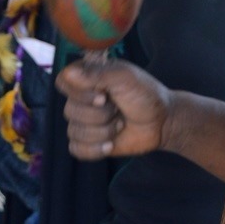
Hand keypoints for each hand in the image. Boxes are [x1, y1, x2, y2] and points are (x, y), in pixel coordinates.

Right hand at [56, 59, 171, 159]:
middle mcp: (81, 98)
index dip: (79, 93)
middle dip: (100, 115)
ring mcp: (83, 121)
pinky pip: (76, 149)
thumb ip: (97, 74)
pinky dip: (95, 149)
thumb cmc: (145, 94)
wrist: (162, 122)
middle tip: (118, 109)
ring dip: (103, 131)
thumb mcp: (125, 77)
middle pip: (69, 111)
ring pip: (74, 131)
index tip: (102, 96)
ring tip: (120, 124)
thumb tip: (69, 74)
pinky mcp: (88, 142)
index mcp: (87, 77)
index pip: (63, 82)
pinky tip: (111, 144)